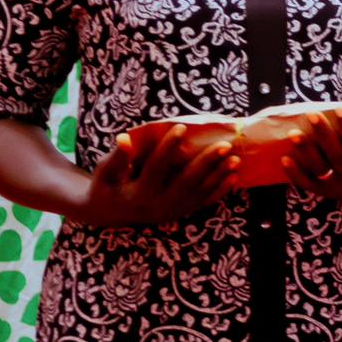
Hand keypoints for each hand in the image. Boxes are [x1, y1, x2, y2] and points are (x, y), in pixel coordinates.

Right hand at [74, 126, 232, 226]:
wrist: (111, 214)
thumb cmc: (107, 187)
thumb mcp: (105, 174)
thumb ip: (116, 158)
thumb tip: (124, 138)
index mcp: (137, 193)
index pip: (155, 167)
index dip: (167, 147)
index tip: (181, 127)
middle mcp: (158, 205)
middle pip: (186, 181)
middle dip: (206, 162)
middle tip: (224, 143)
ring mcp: (172, 211)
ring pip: (199, 193)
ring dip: (219, 176)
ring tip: (236, 158)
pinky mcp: (181, 213)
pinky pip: (204, 203)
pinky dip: (220, 191)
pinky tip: (234, 177)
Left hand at [286, 108, 341, 218]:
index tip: (340, 110)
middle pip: (337, 157)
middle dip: (324, 136)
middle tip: (312, 115)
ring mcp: (341, 189)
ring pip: (320, 171)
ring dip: (305, 154)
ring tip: (293, 135)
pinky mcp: (329, 193)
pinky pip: (310, 185)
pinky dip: (296, 175)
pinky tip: (284, 158)